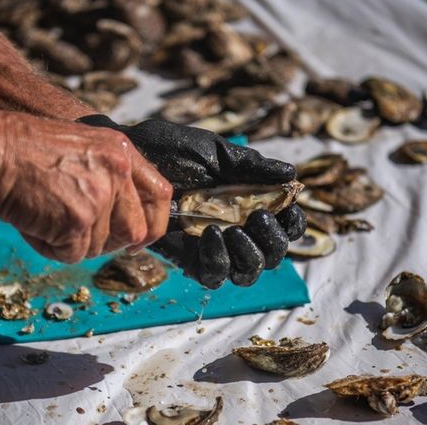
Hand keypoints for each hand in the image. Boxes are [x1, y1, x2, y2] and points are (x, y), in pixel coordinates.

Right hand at [0, 115, 171, 262]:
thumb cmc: (23, 149)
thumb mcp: (82, 148)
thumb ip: (109, 176)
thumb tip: (123, 216)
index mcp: (121, 151)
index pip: (159, 195)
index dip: (154, 223)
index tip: (140, 239)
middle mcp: (117, 172)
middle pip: (135, 230)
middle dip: (109, 242)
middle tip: (79, 235)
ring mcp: (99, 197)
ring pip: (99, 246)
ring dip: (70, 242)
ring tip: (44, 215)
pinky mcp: (78, 221)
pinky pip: (71, 254)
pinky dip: (50, 247)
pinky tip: (34, 224)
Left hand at [79, 116, 306, 287]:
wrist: (132, 157)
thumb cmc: (171, 150)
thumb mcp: (216, 152)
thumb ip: (252, 166)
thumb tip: (291, 175)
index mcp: (249, 202)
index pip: (285, 225)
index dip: (293, 224)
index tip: (287, 210)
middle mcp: (236, 228)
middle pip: (273, 255)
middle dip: (273, 241)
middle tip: (258, 217)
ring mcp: (213, 246)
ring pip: (247, 273)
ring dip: (250, 255)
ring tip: (233, 229)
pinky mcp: (188, 258)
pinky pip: (213, 275)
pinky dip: (219, 260)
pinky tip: (211, 234)